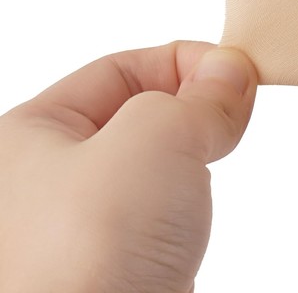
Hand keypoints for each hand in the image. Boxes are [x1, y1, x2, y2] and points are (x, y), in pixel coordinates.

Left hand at [0, 40, 257, 292]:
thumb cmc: (89, 254)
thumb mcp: (156, 135)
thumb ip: (200, 93)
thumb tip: (231, 72)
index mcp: (26, 135)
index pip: (121, 68)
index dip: (184, 61)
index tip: (236, 75)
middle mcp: (39, 182)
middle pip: (136, 114)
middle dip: (191, 108)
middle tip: (233, 116)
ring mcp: (73, 232)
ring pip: (148, 166)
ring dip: (191, 155)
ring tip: (214, 161)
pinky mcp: (107, 272)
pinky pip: (152, 216)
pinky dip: (184, 204)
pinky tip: (195, 216)